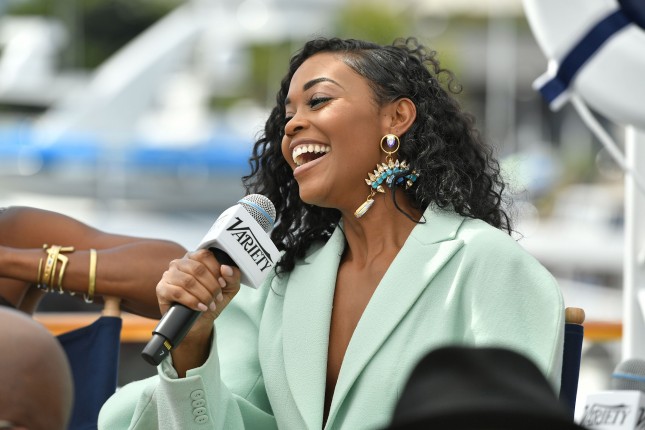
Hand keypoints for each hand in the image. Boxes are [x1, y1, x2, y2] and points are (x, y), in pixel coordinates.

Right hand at [156, 249, 240, 373]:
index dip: (216, 270)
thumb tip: (226, 268)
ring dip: (203, 295)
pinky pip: (177, 292)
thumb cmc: (212, 300)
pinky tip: (200, 307)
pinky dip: (192, 301)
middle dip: (211, 286)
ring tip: (210, 304)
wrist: (198, 321)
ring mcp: (168, 275)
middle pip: (198, 269)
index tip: (223, 284)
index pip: (205, 256)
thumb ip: (233, 276)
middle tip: (217, 298)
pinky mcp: (162, 289)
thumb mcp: (229, 288)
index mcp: (195, 258)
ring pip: (188, 281)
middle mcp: (180, 263)